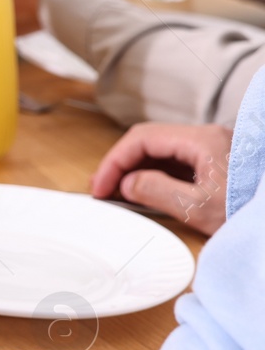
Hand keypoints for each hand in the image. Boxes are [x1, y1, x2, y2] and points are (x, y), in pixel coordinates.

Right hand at [91, 122, 231, 234]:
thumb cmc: (250, 212)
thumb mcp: (199, 208)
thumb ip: (157, 191)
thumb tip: (127, 183)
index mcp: (202, 141)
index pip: (141, 139)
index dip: (114, 162)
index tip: (100, 187)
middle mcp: (207, 137)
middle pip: (148, 140)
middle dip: (121, 163)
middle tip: (103, 189)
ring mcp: (212, 147)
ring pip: (160, 149)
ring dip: (136, 168)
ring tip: (119, 192)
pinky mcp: (215, 161)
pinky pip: (175, 160)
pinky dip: (153, 173)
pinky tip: (144, 190)